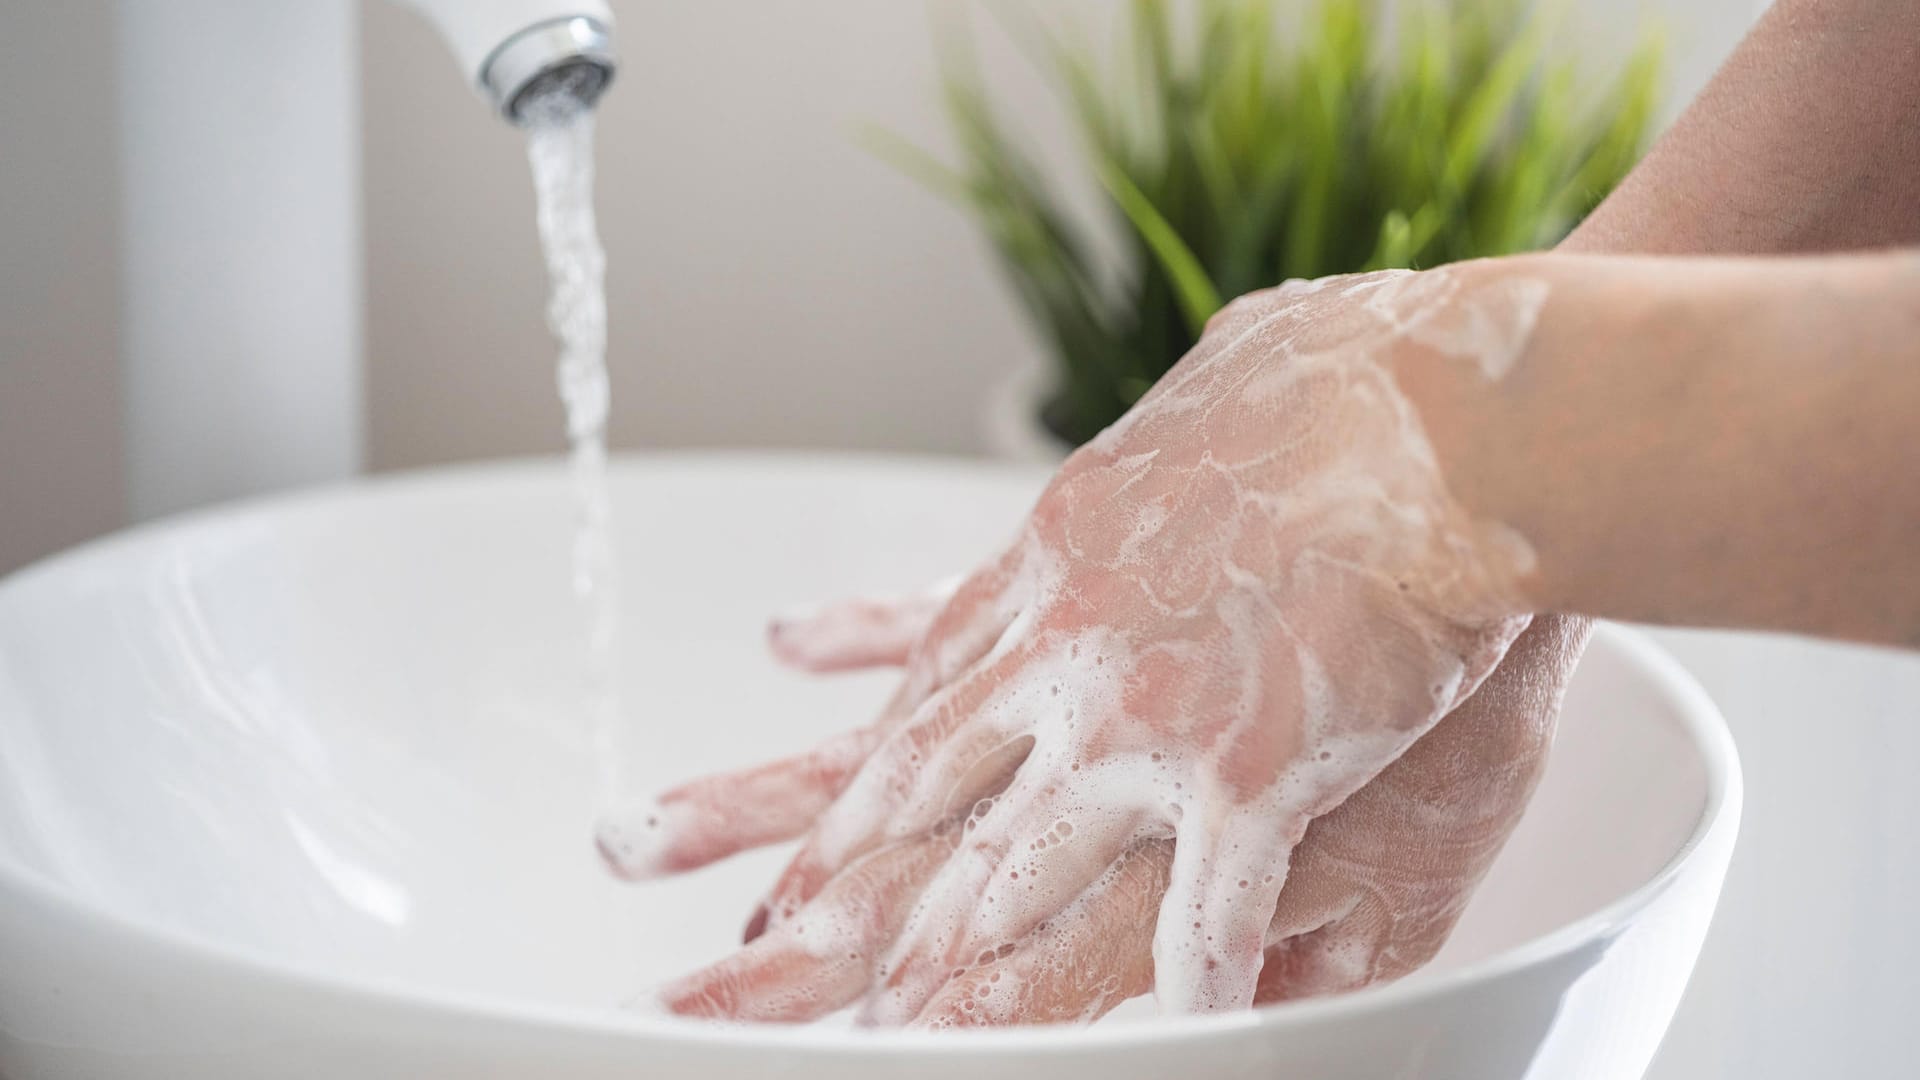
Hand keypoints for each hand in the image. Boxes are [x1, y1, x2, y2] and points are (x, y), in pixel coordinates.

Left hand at [600, 265, 1554, 1022]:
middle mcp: (1072, 641)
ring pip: (1022, 859)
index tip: (833, 803)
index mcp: (1066, 550)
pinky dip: (1185, 990)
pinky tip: (1176, 1032)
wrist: (1444, 413)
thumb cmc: (1353, 375)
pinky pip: (1198, 920)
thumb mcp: (1218, 378)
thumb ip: (1180, 436)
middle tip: (781, 929)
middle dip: (848, 860)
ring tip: (903, 1009)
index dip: (878, 744)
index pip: (937, 668)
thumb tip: (1182, 424)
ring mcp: (1145, 716)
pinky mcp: (1243, 776)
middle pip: (931, 770)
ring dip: (964, 942)